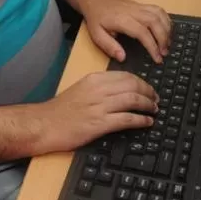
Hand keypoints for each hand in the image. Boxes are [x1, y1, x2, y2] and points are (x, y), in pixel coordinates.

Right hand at [34, 72, 157, 153]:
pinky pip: (127, 119)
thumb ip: (100, 87)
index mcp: (94, 79)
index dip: (141, 82)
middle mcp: (99, 90)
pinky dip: (141, 120)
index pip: (125, 75)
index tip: (148, 88)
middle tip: (155, 99)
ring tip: (154, 109)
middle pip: (133, 85)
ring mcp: (100, 106)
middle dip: (148, 91)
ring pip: (133, 100)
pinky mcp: (100, 123)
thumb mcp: (81, 89)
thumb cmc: (60, 110)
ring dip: (148, 105)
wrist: (45, 124)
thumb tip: (121, 90)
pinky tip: (147, 122)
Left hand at [82, 0, 171, 63]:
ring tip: (168, 44)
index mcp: (122, 20)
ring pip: (159, 14)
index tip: (157, 58)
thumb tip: (123, 57)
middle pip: (154, 22)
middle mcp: (134, 12)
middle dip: (163, 38)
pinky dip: (166, 20)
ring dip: (167, 29)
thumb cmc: (98, 19)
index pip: (142, 32)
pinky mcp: (143, 5)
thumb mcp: (96, 35)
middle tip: (165, 53)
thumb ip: (109, 46)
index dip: (152, 46)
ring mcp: (140, 7)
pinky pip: (159, 10)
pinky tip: (167, 31)